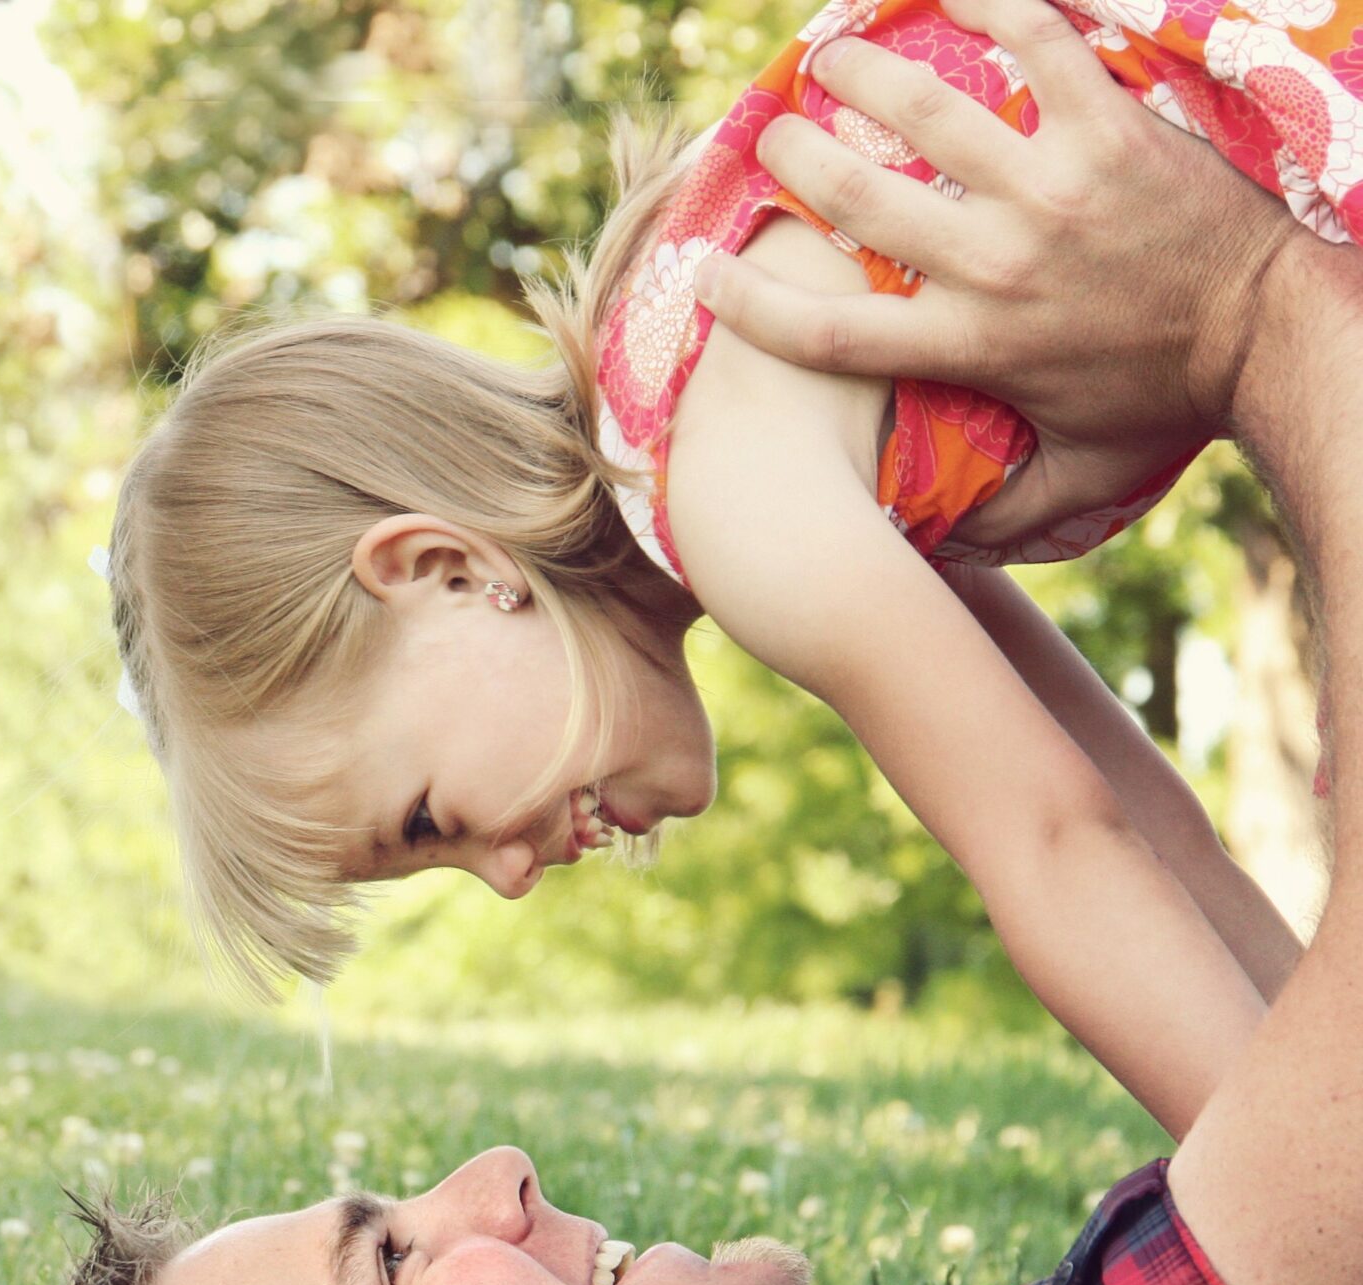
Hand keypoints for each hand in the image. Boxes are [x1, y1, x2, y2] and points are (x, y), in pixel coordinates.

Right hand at [690, 0, 1303, 546]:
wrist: (1269, 330)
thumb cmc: (1165, 403)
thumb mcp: (1075, 476)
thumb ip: (999, 511)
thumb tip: (928, 542)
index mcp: (970, 345)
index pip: (830, 330)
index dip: (752, 306)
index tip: (704, 279)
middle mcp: (994, 263)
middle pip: (860, 200)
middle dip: (795, 158)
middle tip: (769, 132)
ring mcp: (1051, 189)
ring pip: (930, 111)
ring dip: (864, 73)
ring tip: (829, 54)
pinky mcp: (1108, 130)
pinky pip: (1041, 46)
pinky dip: (993, 6)